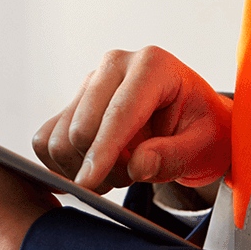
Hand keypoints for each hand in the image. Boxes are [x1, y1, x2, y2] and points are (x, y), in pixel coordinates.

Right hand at [32, 46, 231, 191]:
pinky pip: (47, 139)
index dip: (102, 153)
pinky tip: (94, 168)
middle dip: (102, 167)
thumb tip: (137, 166)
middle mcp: (115, 65)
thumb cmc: (202, 127)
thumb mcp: (204, 145)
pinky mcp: (74, 100)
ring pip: (59, 137)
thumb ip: (173, 155)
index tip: (87, 184)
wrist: (193, 117)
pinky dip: (63, 164)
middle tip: (133, 177)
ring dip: (84, 168)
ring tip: (120, 171)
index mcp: (152, 65)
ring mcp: (91, 81)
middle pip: (81, 127)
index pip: (118, 113)